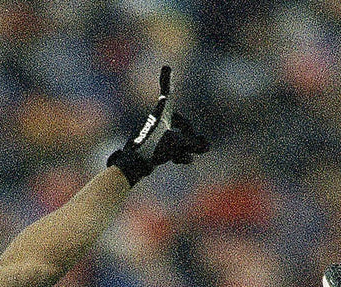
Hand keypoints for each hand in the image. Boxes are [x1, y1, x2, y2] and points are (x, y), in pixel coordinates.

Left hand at [107, 67, 208, 186]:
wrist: (133, 165)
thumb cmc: (153, 148)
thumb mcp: (177, 143)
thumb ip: (194, 144)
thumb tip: (207, 147)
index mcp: (161, 113)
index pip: (167, 94)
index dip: (167, 81)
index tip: (166, 68)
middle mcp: (159, 123)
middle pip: (179, 123)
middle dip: (189, 133)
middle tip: (198, 143)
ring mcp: (157, 137)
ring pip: (177, 138)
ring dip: (186, 146)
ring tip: (192, 155)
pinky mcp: (155, 150)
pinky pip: (172, 149)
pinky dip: (180, 154)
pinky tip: (186, 160)